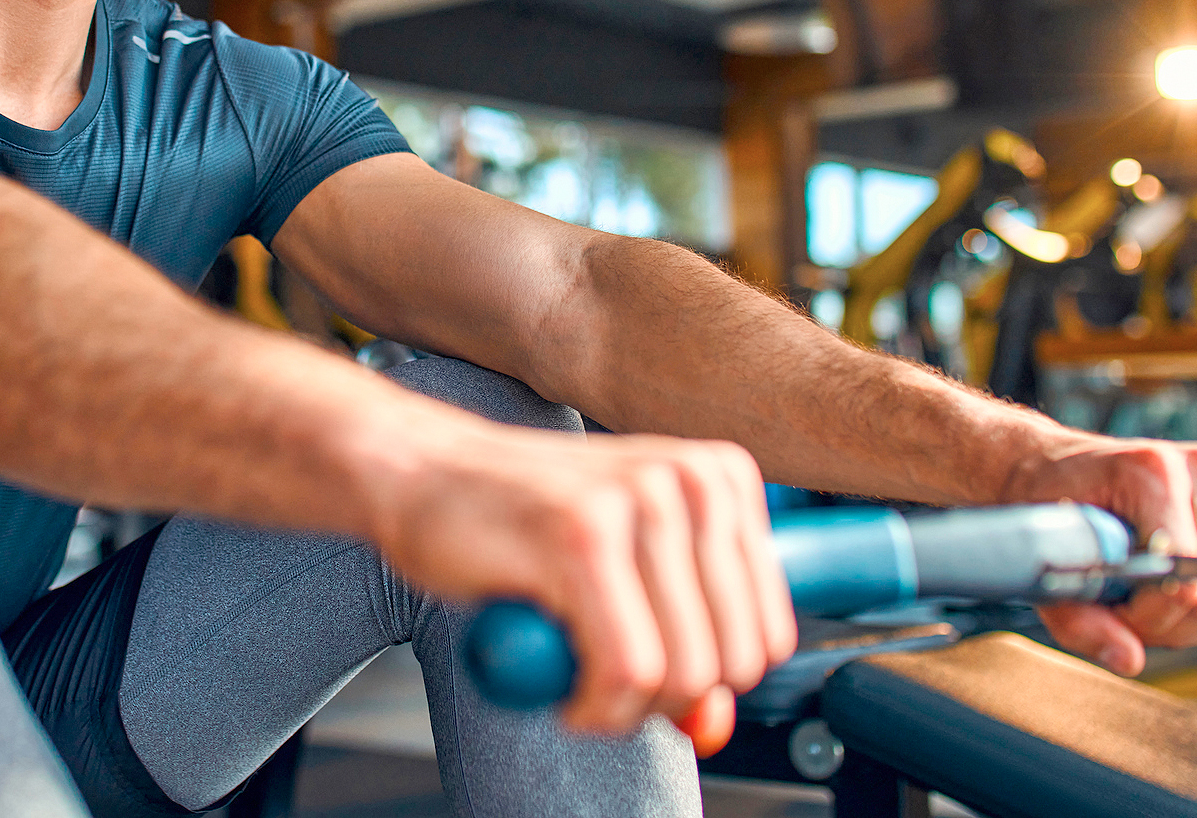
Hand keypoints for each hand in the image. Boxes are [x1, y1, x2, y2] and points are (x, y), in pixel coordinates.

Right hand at [370, 418, 797, 748]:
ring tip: (576, 676)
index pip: (769, 634)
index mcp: (721, 478)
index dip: (708, 680)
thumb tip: (717, 723)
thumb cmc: (525, 520)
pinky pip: (624, 671)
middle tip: (606, 684)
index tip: (653, 669)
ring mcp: (638, 501)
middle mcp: (690, 481)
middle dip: (666, 702)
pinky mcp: (581, 535)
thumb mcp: (627, 571)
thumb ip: (683, 639)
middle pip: (729, 662)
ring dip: (621, 709)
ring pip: (679, 673)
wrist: (427, 474)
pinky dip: (591, 707)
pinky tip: (559, 682)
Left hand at [1003, 434, 1196, 674]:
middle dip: (1169, 622)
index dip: (1150, 614)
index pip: (1187, 577)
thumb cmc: (1045, 508)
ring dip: (1192, 619)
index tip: (1110, 609)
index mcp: (1153, 472)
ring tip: (1141, 601)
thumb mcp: (1047, 562)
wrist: (1050, 466)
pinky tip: (1167, 594)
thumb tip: (1128, 662)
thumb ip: (1081, 619)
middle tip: (1122, 611)